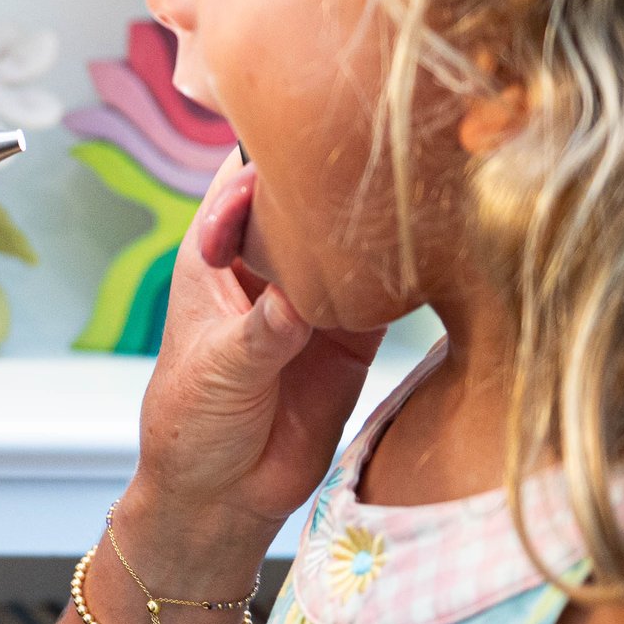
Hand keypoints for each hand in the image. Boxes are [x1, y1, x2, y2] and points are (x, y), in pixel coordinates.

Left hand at [130, 154, 381, 552]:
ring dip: (375, 220)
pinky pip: (384, 290)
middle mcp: (266, 265)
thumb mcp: (219, 372)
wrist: (222, 496)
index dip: (270, 150)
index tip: (310, 128)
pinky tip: (433, 251)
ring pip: (349, 240)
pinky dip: (405, 273)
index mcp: (213, 255)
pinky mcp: (353, 333)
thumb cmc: (191, 424)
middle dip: (335, 174)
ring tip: (418, 186)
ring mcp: (312, 297)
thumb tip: (301, 300)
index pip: (240, 182)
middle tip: (382, 139)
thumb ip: (262, 333)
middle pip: (303, 199)